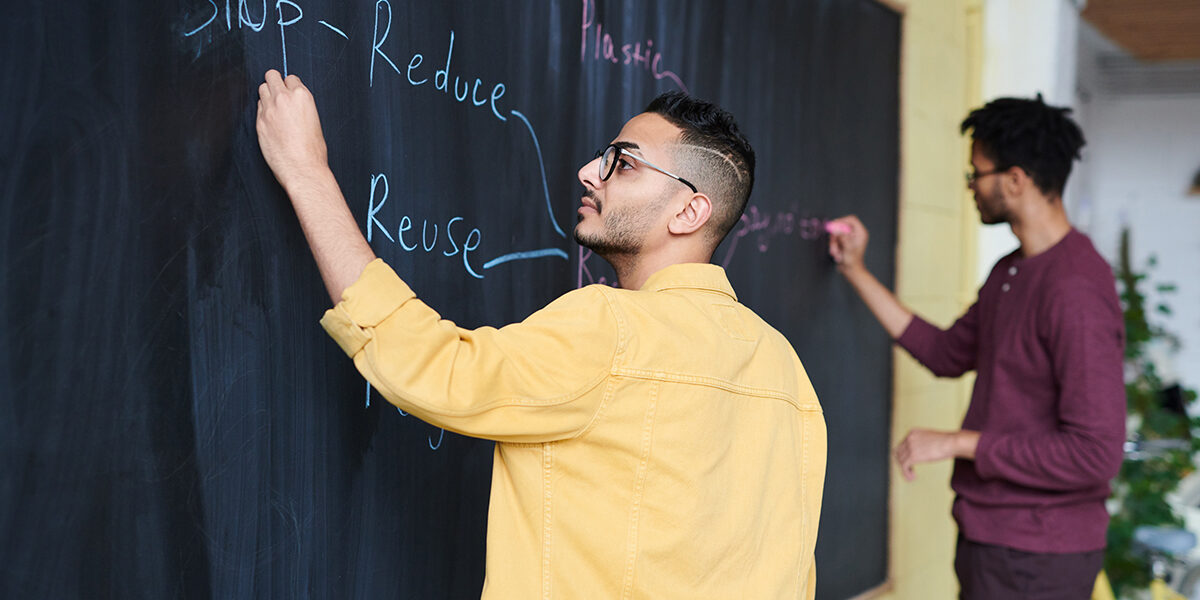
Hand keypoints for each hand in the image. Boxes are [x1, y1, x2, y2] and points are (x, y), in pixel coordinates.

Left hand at [255, 70, 329, 191]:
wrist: (302, 168)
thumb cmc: (312, 151)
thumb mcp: (314, 120)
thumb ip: (301, 106)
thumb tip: (293, 103)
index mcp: (302, 97)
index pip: (290, 78)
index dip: (290, 86)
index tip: (290, 92)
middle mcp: (283, 99)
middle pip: (271, 76)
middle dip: (275, 82)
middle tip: (278, 93)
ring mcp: (269, 109)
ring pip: (262, 89)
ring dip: (268, 95)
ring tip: (275, 108)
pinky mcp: (259, 122)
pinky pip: (258, 107)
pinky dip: (264, 110)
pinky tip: (271, 121)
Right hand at [827, 215, 868, 271]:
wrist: (850, 270)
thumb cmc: (853, 262)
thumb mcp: (848, 249)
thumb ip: (842, 238)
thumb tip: (836, 229)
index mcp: (860, 233)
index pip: (851, 219)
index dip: (841, 221)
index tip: (833, 226)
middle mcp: (855, 233)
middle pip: (841, 226)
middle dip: (835, 236)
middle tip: (834, 243)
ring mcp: (849, 237)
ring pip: (836, 234)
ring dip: (833, 243)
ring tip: (837, 253)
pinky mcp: (843, 241)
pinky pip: (834, 239)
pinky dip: (833, 246)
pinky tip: (837, 254)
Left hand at [894, 428, 978, 480]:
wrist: (952, 442)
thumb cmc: (948, 442)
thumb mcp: (931, 439)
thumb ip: (923, 443)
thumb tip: (921, 452)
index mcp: (913, 432)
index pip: (901, 445)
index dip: (904, 455)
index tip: (911, 463)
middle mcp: (909, 438)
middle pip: (898, 453)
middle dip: (903, 462)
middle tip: (911, 469)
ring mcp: (910, 447)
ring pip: (900, 461)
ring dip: (905, 470)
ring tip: (913, 475)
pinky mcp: (913, 456)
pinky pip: (904, 467)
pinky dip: (906, 474)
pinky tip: (913, 477)